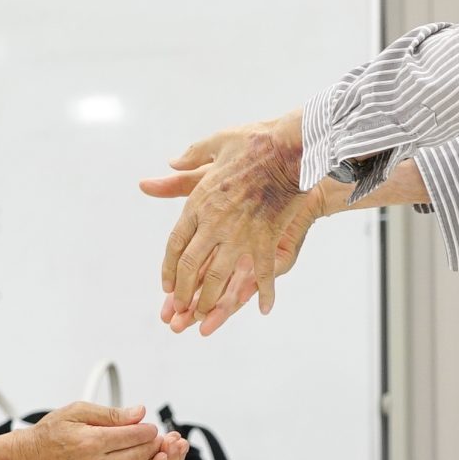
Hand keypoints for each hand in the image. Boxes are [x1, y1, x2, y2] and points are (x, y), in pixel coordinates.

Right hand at [16, 403, 166, 459]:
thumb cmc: (49, 436)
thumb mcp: (76, 412)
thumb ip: (110, 413)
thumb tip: (140, 413)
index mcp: (91, 442)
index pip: (136, 436)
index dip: (149, 431)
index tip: (150, 428)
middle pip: (141, 456)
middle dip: (155, 446)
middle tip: (158, 440)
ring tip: (154, 454)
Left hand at [142, 111, 309, 335]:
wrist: (291, 148)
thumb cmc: (255, 142)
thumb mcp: (217, 142)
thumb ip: (191, 157)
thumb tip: (170, 164)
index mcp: (199, 202)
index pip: (175, 244)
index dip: (169, 269)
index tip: (167, 285)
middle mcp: (215, 222)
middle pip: (192, 266)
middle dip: (184, 292)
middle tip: (180, 311)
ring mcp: (241, 233)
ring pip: (219, 276)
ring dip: (211, 300)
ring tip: (205, 317)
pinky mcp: (267, 238)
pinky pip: (263, 272)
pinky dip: (264, 292)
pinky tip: (265, 309)